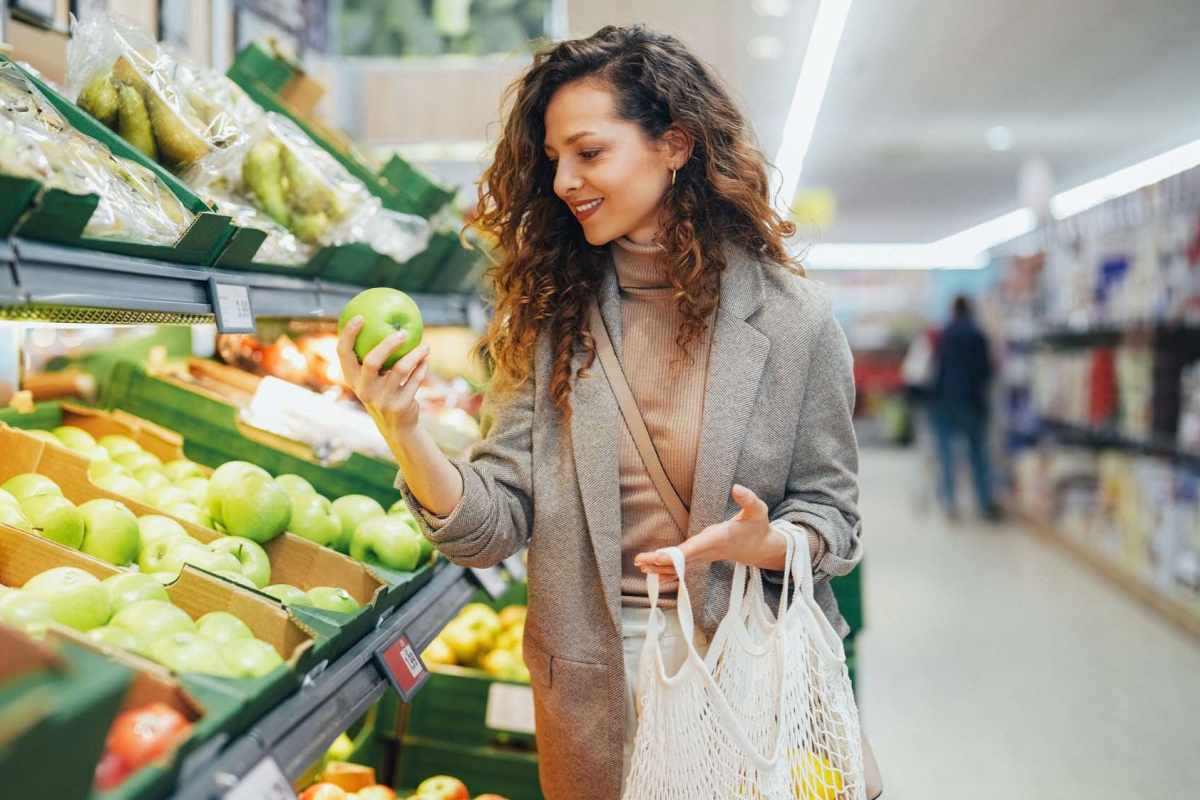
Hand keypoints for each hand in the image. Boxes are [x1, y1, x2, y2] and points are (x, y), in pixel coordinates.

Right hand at [337, 316, 430, 438]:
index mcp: (352, 378)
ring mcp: (382, 399)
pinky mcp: (400, 406)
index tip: (360, 316)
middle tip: (403, 332)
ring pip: (401, 368)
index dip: (349, 334)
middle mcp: (364, 389)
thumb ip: (373, 356)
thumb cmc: (384, 392)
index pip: (343, 353)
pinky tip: (426, 359)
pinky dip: (422, 367)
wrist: (396, 426)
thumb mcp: (373, 378)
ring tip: (425, 345)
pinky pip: (415, 379)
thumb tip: (383, 321)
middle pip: (372, 361)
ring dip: (415, 354)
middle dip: (388, 344)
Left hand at [634, 484, 787, 579]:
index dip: (676, 554)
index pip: (694, 548)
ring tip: (640, 566)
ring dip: (661, 568)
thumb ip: (748, 499)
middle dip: (661, 562)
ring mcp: (706, 556)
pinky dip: (670, 573)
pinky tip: (655, 577)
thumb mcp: (758, 510)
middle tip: (640, 562)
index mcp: (718, 539)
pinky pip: (685, 568)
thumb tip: (737, 488)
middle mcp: (709, 551)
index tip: (659, 557)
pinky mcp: (704, 558)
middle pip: (682, 560)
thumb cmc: (757, 527)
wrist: (762, 548)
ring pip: (681, 566)